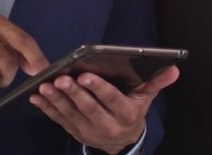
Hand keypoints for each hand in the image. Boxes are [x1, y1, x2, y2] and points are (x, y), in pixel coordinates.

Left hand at [29, 66, 179, 153]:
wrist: (123, 142)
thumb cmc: (132, 111)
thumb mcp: (145, 98)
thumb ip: (156, 83)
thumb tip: (174, 69)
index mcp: (125, 114)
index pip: (111, 100)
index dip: (98, 89)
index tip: (84, 75)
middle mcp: (107, 125)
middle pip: (89, 108)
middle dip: (74, 93)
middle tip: (61, 78)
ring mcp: (89, 130)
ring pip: (71, 115)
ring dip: (56, 100)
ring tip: (45, 86)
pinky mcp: (75, 132)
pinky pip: (59, 120)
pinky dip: (47, 109)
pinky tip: (37, 97)